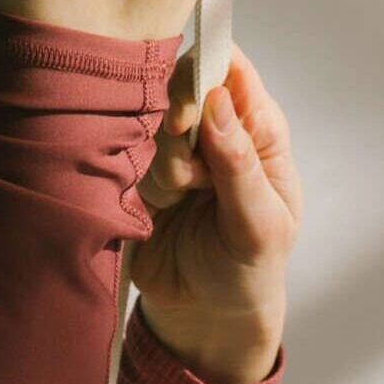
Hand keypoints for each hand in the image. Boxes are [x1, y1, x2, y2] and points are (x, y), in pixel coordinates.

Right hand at [131, 46, 300, 383]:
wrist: (206, 315)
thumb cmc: (249, 271)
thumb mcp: (257, 226)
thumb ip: (239, 164)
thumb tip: (219, 100)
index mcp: (259, 132)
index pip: (232, 69)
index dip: (206, 73)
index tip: (191, 110)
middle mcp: (216, 132)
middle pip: (182, 82)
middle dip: (177, 121)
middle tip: (189, 171)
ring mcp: (176, 152)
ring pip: (151, 122)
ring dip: (162, 162)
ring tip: (182, 200)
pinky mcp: (141, 175)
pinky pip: (124, 153)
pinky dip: (135, 177)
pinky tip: (157, 206)